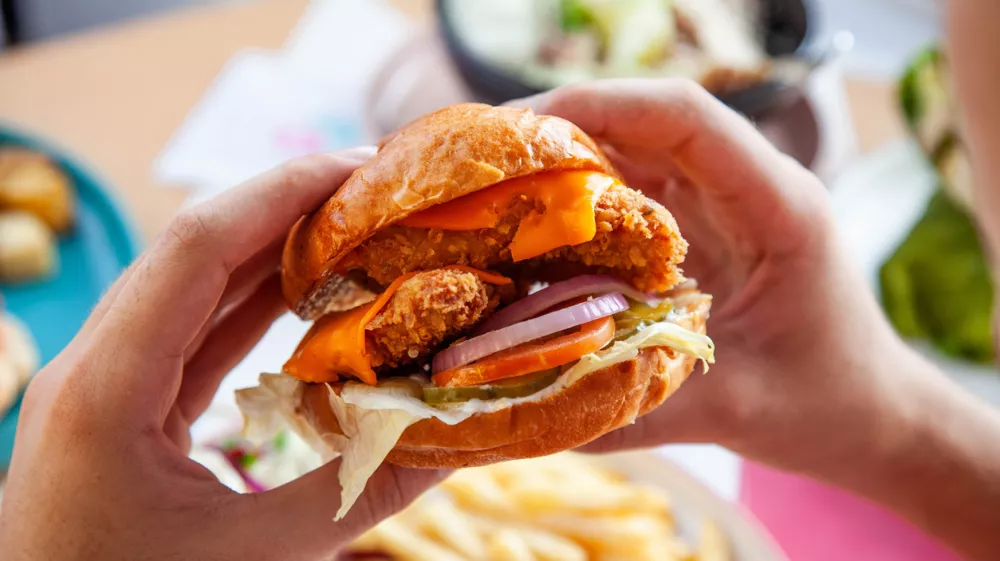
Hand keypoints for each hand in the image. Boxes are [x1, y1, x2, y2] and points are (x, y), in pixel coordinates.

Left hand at [0, 149, 443, 560]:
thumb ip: (353, 498)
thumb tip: (451, 442)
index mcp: (105, 389)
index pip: (195, 248)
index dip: (280, 192)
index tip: (360, 167)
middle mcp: (94, 368)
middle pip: (192, 251)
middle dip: (285, 208)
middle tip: (374, 191)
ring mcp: (102, 386)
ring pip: (192, 288)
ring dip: (272, 252)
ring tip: (353, 229)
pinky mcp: (122, 410)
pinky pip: (192, 335)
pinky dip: (253, 307)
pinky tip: (307, 294)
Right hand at [513, 79, 910, 466]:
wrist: (871, 413)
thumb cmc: (826, 405)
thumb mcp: (736, 411)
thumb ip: (638, 408)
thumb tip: (527, 411)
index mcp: (778, 208)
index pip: (687, 117)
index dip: (603, 104)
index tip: (522, 126)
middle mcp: (749, 188)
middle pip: (649, 121)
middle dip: (562, 127)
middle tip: (481, 161)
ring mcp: (723, 204)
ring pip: (635, 151)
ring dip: (564, 161)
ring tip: (490, 188)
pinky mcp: (702, 229)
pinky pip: (633, 193)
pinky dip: (580, 201)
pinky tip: (530, 227)